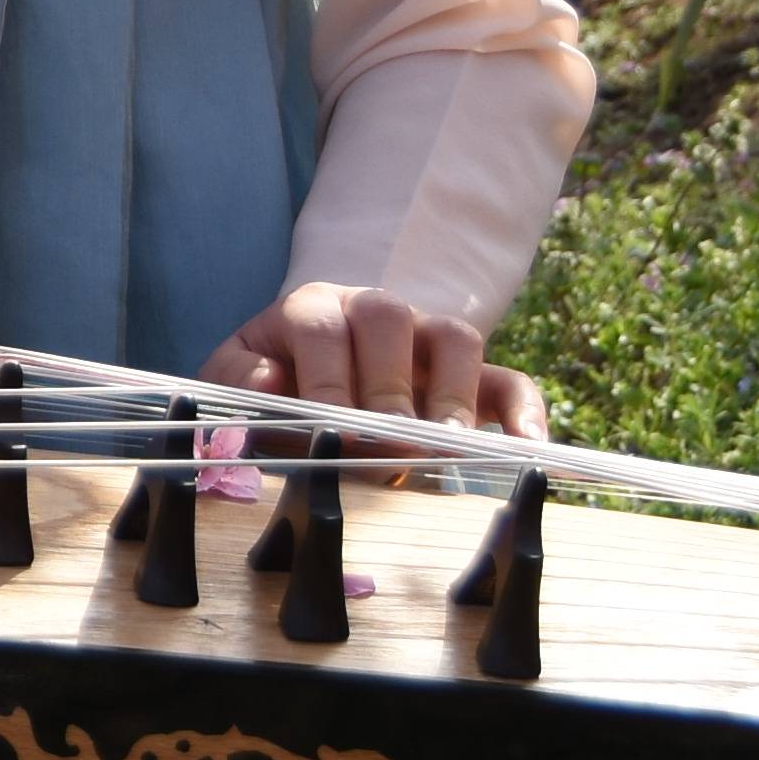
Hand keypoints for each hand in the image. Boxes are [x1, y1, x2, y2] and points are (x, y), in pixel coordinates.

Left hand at [210, 280, 545, 439]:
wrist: (302, 390)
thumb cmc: (268, 390)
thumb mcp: (232, 385)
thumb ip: (237, 383)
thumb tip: (268, 382)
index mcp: (312, 309)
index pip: (322, 327)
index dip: (326, 379)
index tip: (330, 432)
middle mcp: (374, 313)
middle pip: (391, 318)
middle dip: (387, 389)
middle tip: (385, 449)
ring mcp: (426, 342)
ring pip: (455, 337)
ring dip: (450, 394)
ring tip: (442, 450)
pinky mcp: (469, 380)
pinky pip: (509, 381)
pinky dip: (523, 411)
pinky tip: (526, 448)